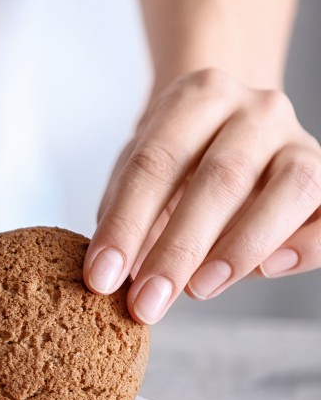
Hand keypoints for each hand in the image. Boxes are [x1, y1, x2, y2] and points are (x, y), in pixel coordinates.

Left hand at [85, 68, 320, 323]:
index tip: (99, 278)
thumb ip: (127, 218)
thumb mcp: (139, 178)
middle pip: (220, 178)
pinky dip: (304, 246)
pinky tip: (268, 270)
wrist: (229, 128)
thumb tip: (113, 276)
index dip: (124, 225)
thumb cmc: (175, 163)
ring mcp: (300, 140)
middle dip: (177, 250)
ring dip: (241, 247)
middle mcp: (256, 109)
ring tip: (199, 290)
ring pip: (290, 187)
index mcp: (197, 97)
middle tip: (146, 303)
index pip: (153, 162)